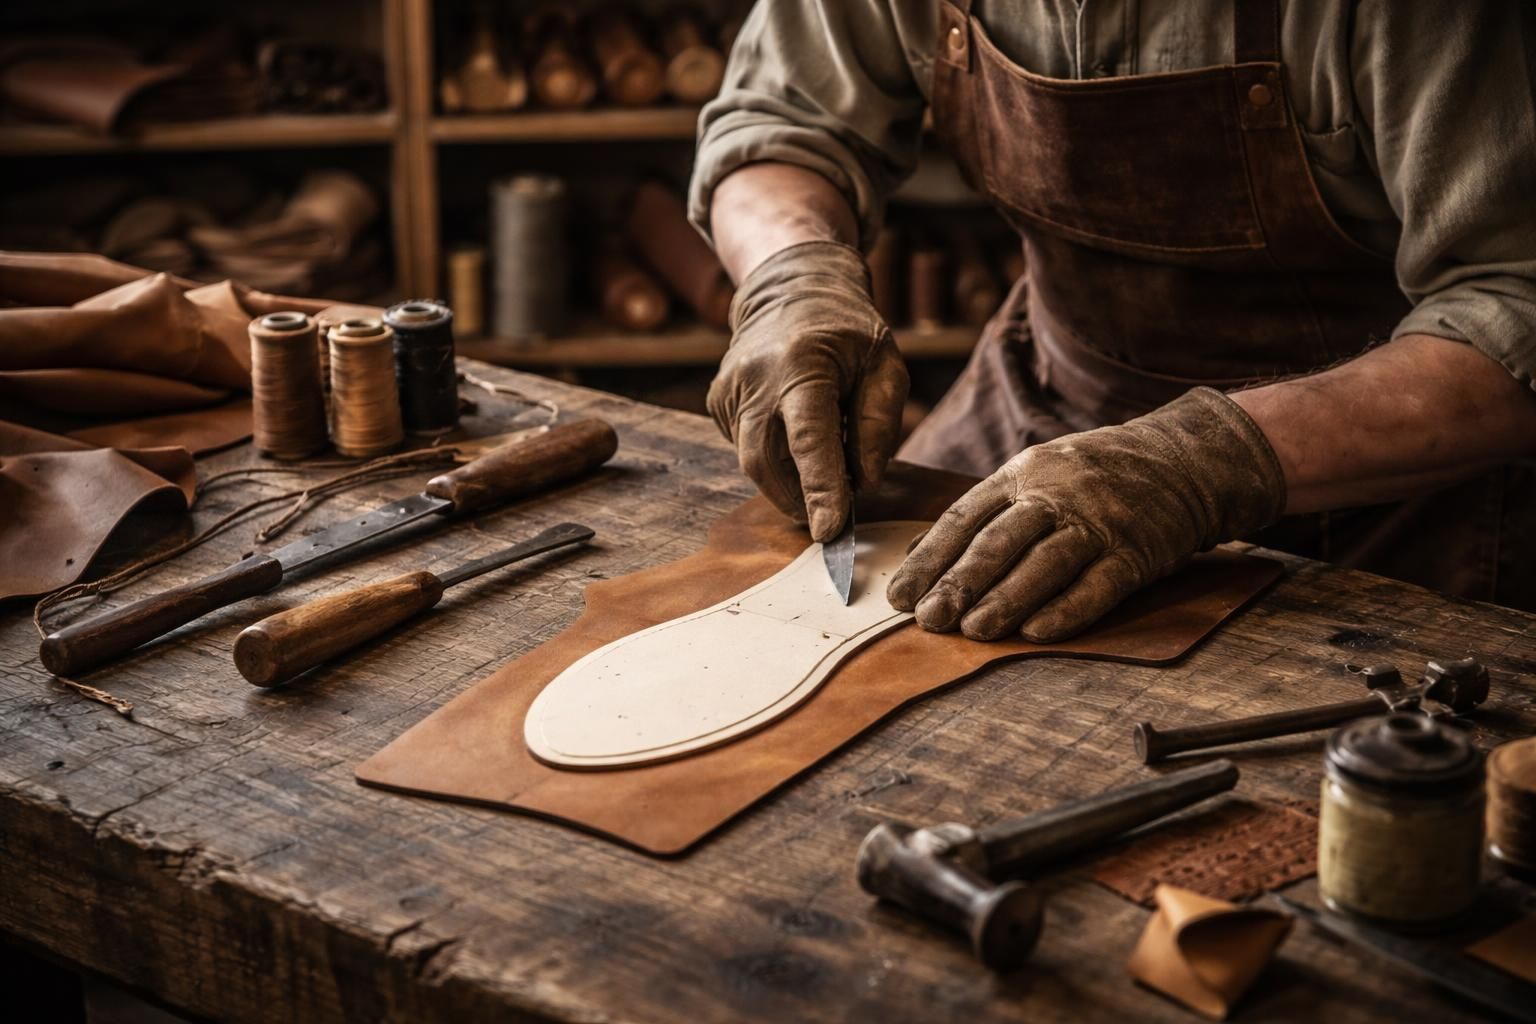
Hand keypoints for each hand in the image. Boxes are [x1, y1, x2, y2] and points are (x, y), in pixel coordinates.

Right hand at [708, 240, 908, 540]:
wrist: (791, 287)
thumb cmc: (848, 330)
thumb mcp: (886, 364)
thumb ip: (879, 424)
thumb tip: (864, 482)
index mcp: (801, 362)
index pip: (809, 439)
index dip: (820, 489)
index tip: (830, 532)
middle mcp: (754, 376)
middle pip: (765, 462)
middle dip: (798, 500)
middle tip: (831, 516)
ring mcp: (728, 389)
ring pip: (752, 461)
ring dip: (788, 482)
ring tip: (821, 471)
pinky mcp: (718, 401)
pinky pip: (746, 448)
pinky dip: (775, 459)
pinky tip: (794, 435)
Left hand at [887, 388, 1285, 641]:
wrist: (1185, 459)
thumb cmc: (1094, 476)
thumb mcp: (1036, 474)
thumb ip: (985, 513)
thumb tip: (920, 557)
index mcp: (1022, 474)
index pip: (965, 517)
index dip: (930, 559)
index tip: (899, 596)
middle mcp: (1057, 494)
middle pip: (1000, 541)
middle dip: (960, 582)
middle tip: (928, 620)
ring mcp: (1100, 521)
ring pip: (1045, 563)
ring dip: (1007, 599)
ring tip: (972, 632)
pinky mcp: (1138, 551)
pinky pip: (1099, 584)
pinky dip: (1067, 609)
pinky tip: (1036, 633)